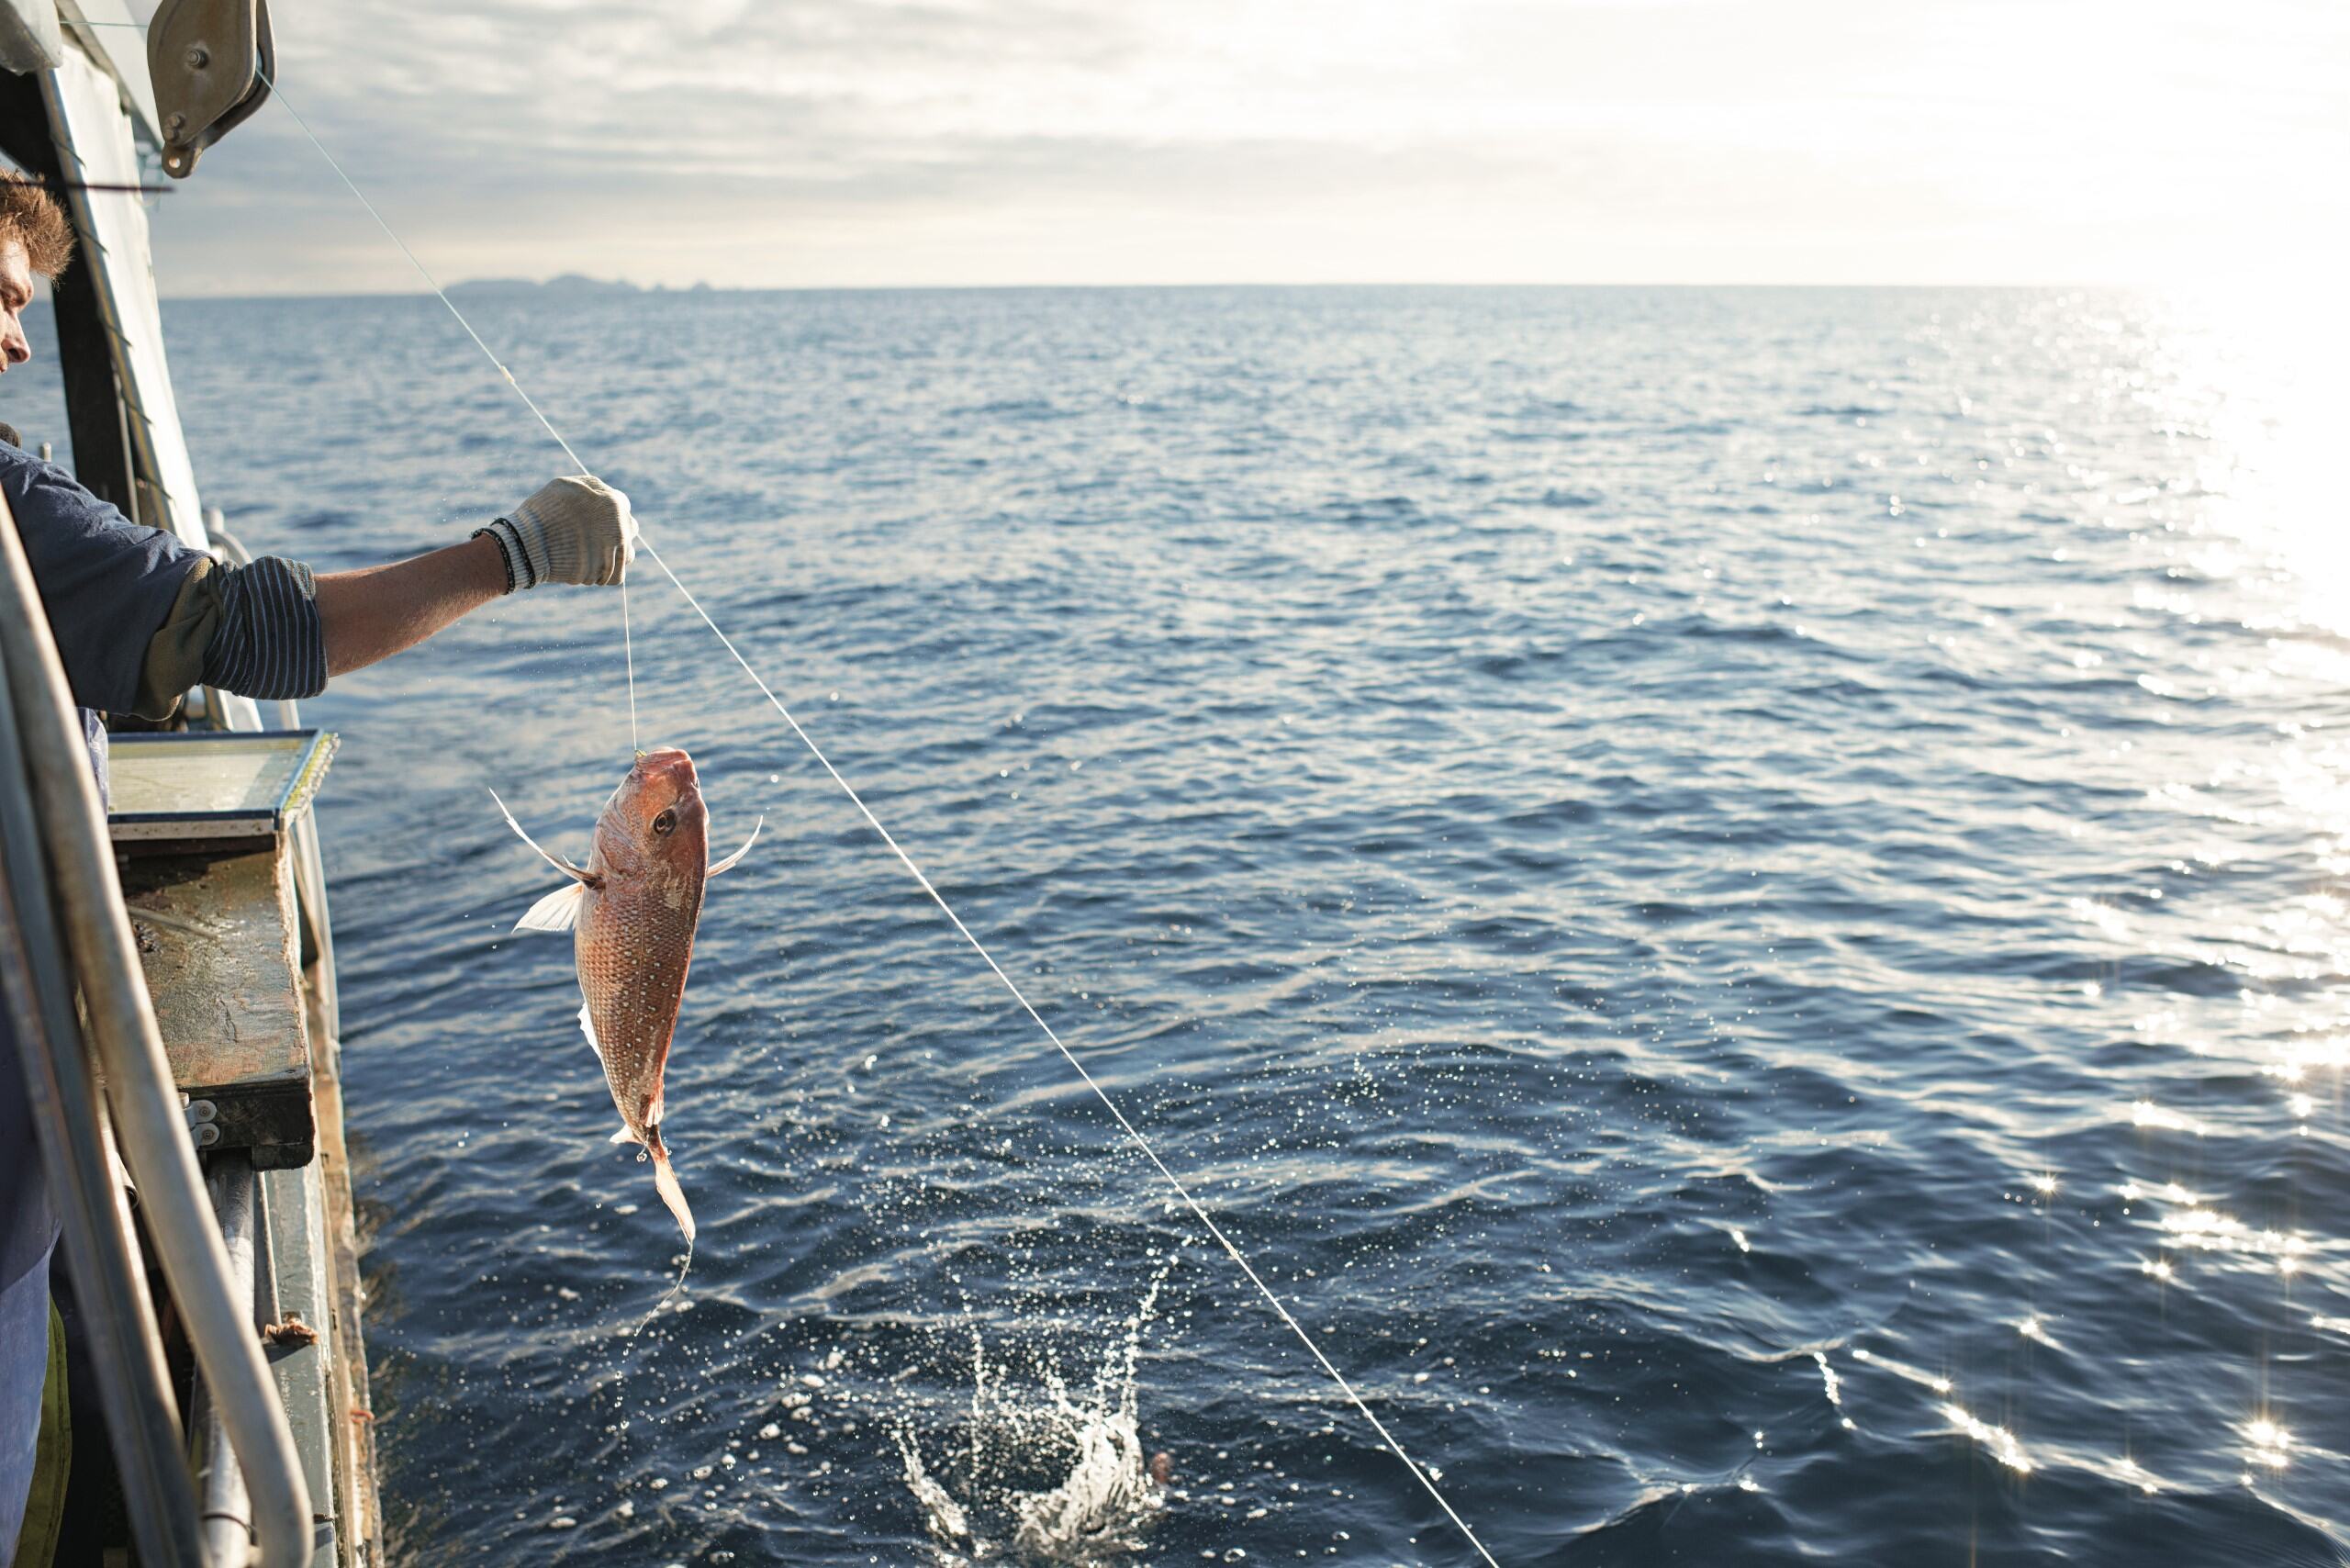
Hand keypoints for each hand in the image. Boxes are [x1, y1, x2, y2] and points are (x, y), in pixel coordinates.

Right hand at [491, 475, 635, 587]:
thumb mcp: (566, 485)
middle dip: (615, 532)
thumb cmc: (543, 512)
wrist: (529, 545)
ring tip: (589, 553)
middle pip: (629, 529)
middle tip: (592, 535)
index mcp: (614, 503)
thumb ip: (592, 489)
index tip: (595, 517)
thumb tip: (605, 493)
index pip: (622, 505)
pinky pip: (616, 576)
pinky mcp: (607, 574)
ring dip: (613, 555)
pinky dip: (604, 574)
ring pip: (626, 554)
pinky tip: (588, 567)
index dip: (607, 510)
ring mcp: (616, 552)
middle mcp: (621, 528)